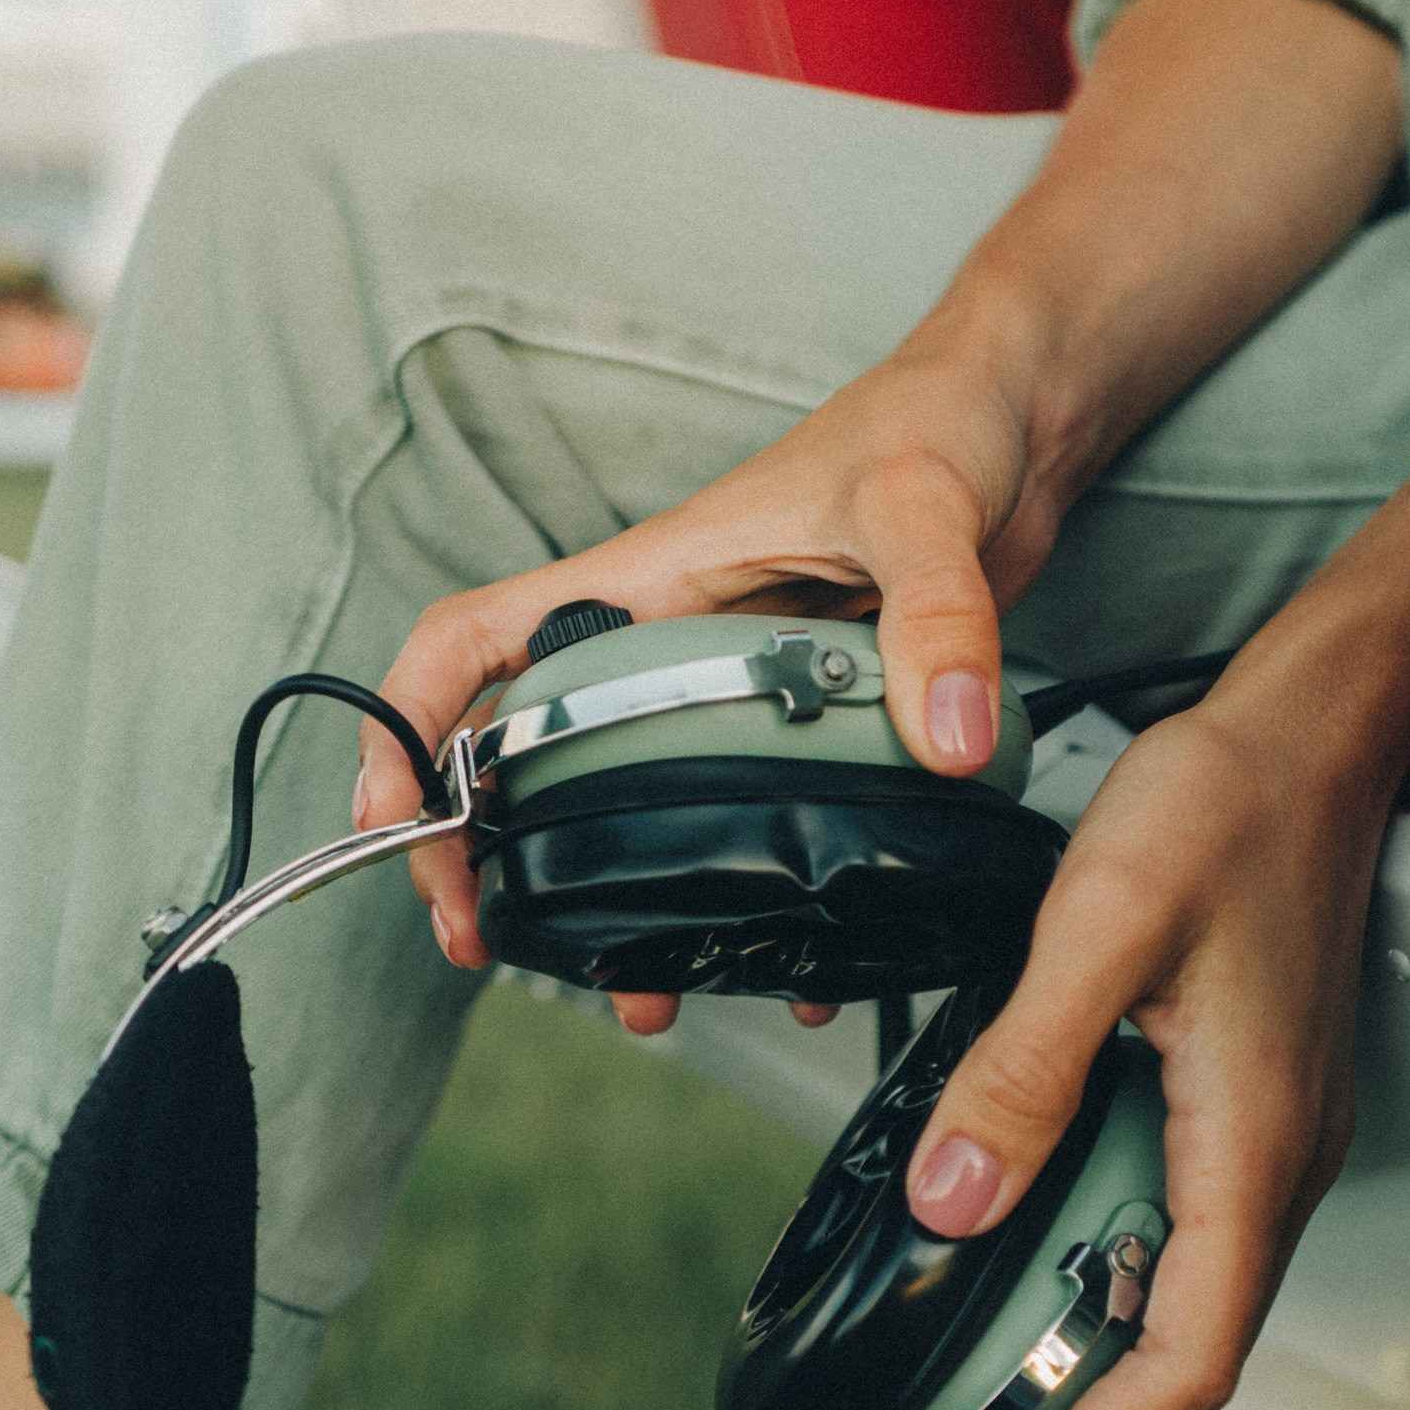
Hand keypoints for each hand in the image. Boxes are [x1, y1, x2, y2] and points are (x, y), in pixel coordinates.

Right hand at [359, 334, 1062, 1029]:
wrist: (1018, 419)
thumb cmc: (942, 420)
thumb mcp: (926, 511)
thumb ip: (935, 616)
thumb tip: (939, 736)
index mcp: (648, 580)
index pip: (475, 640)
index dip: (408, 721)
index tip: (391, 818)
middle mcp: (663, 640)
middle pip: (521, 752)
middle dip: (481, 853)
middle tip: (486, 943)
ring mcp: (722, 689)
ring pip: (622, 807)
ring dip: (604, 902)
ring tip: (629, 989)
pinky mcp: (794, 723)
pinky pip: (737, 820)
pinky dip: (742, 894)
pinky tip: (787, 965)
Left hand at [900, 687, 1395, 1409]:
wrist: (1307, 734)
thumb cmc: (1228, 808)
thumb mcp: (1098, 928)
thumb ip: (1020, 1072)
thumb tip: (954, 1206)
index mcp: (1248, 1143)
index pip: (1182, 1358)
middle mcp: (1271, 1166)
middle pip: (1185, 1370)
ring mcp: (1263, 1144)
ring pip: (1184, 1319)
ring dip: (1096, 1404)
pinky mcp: (1239, 1111)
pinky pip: (1180, 1252)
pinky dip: (1109, 1316)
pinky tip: (1050, 1318)